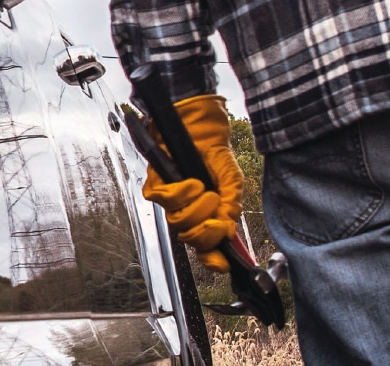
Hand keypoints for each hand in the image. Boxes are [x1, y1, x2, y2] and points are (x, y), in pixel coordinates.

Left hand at [141, 94, 242, 272]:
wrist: (201, 126)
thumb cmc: (214, 153)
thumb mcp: (233, 180)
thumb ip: (232, 206)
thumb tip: (229, 231)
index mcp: (208, 216)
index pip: (208, 248)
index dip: (213, 260)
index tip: (221, 263)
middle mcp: (188, 213)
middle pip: (192, 241)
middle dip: (206, 232)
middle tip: (216, 217)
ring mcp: (172, 202)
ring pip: (179, 223)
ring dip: (196, 207)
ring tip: (204, 189)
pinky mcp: (157, 187)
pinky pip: (166, 201)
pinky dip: (182, 192)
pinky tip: (192, 182)